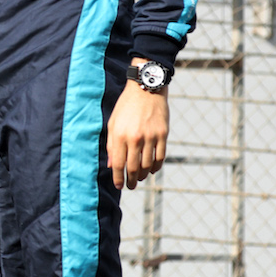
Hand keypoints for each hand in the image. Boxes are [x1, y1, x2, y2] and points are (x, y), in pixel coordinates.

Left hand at [106, 74, 169, 189]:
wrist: (146, 90)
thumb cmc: (126, 107)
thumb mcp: (113, 123)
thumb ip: (112, 145)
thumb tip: (112, 165)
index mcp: (120, 135)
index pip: (118, 163)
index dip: (118, 177)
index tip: (119, 186)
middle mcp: (135, 138)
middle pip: (133, 167)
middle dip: (130, 180)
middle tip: (130, 186)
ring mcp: (151, 137)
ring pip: (147, 165)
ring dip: (143, 175)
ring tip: (139, 178)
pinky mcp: (163, 135)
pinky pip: (160, 157)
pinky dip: (155, 167)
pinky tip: (150, 170)